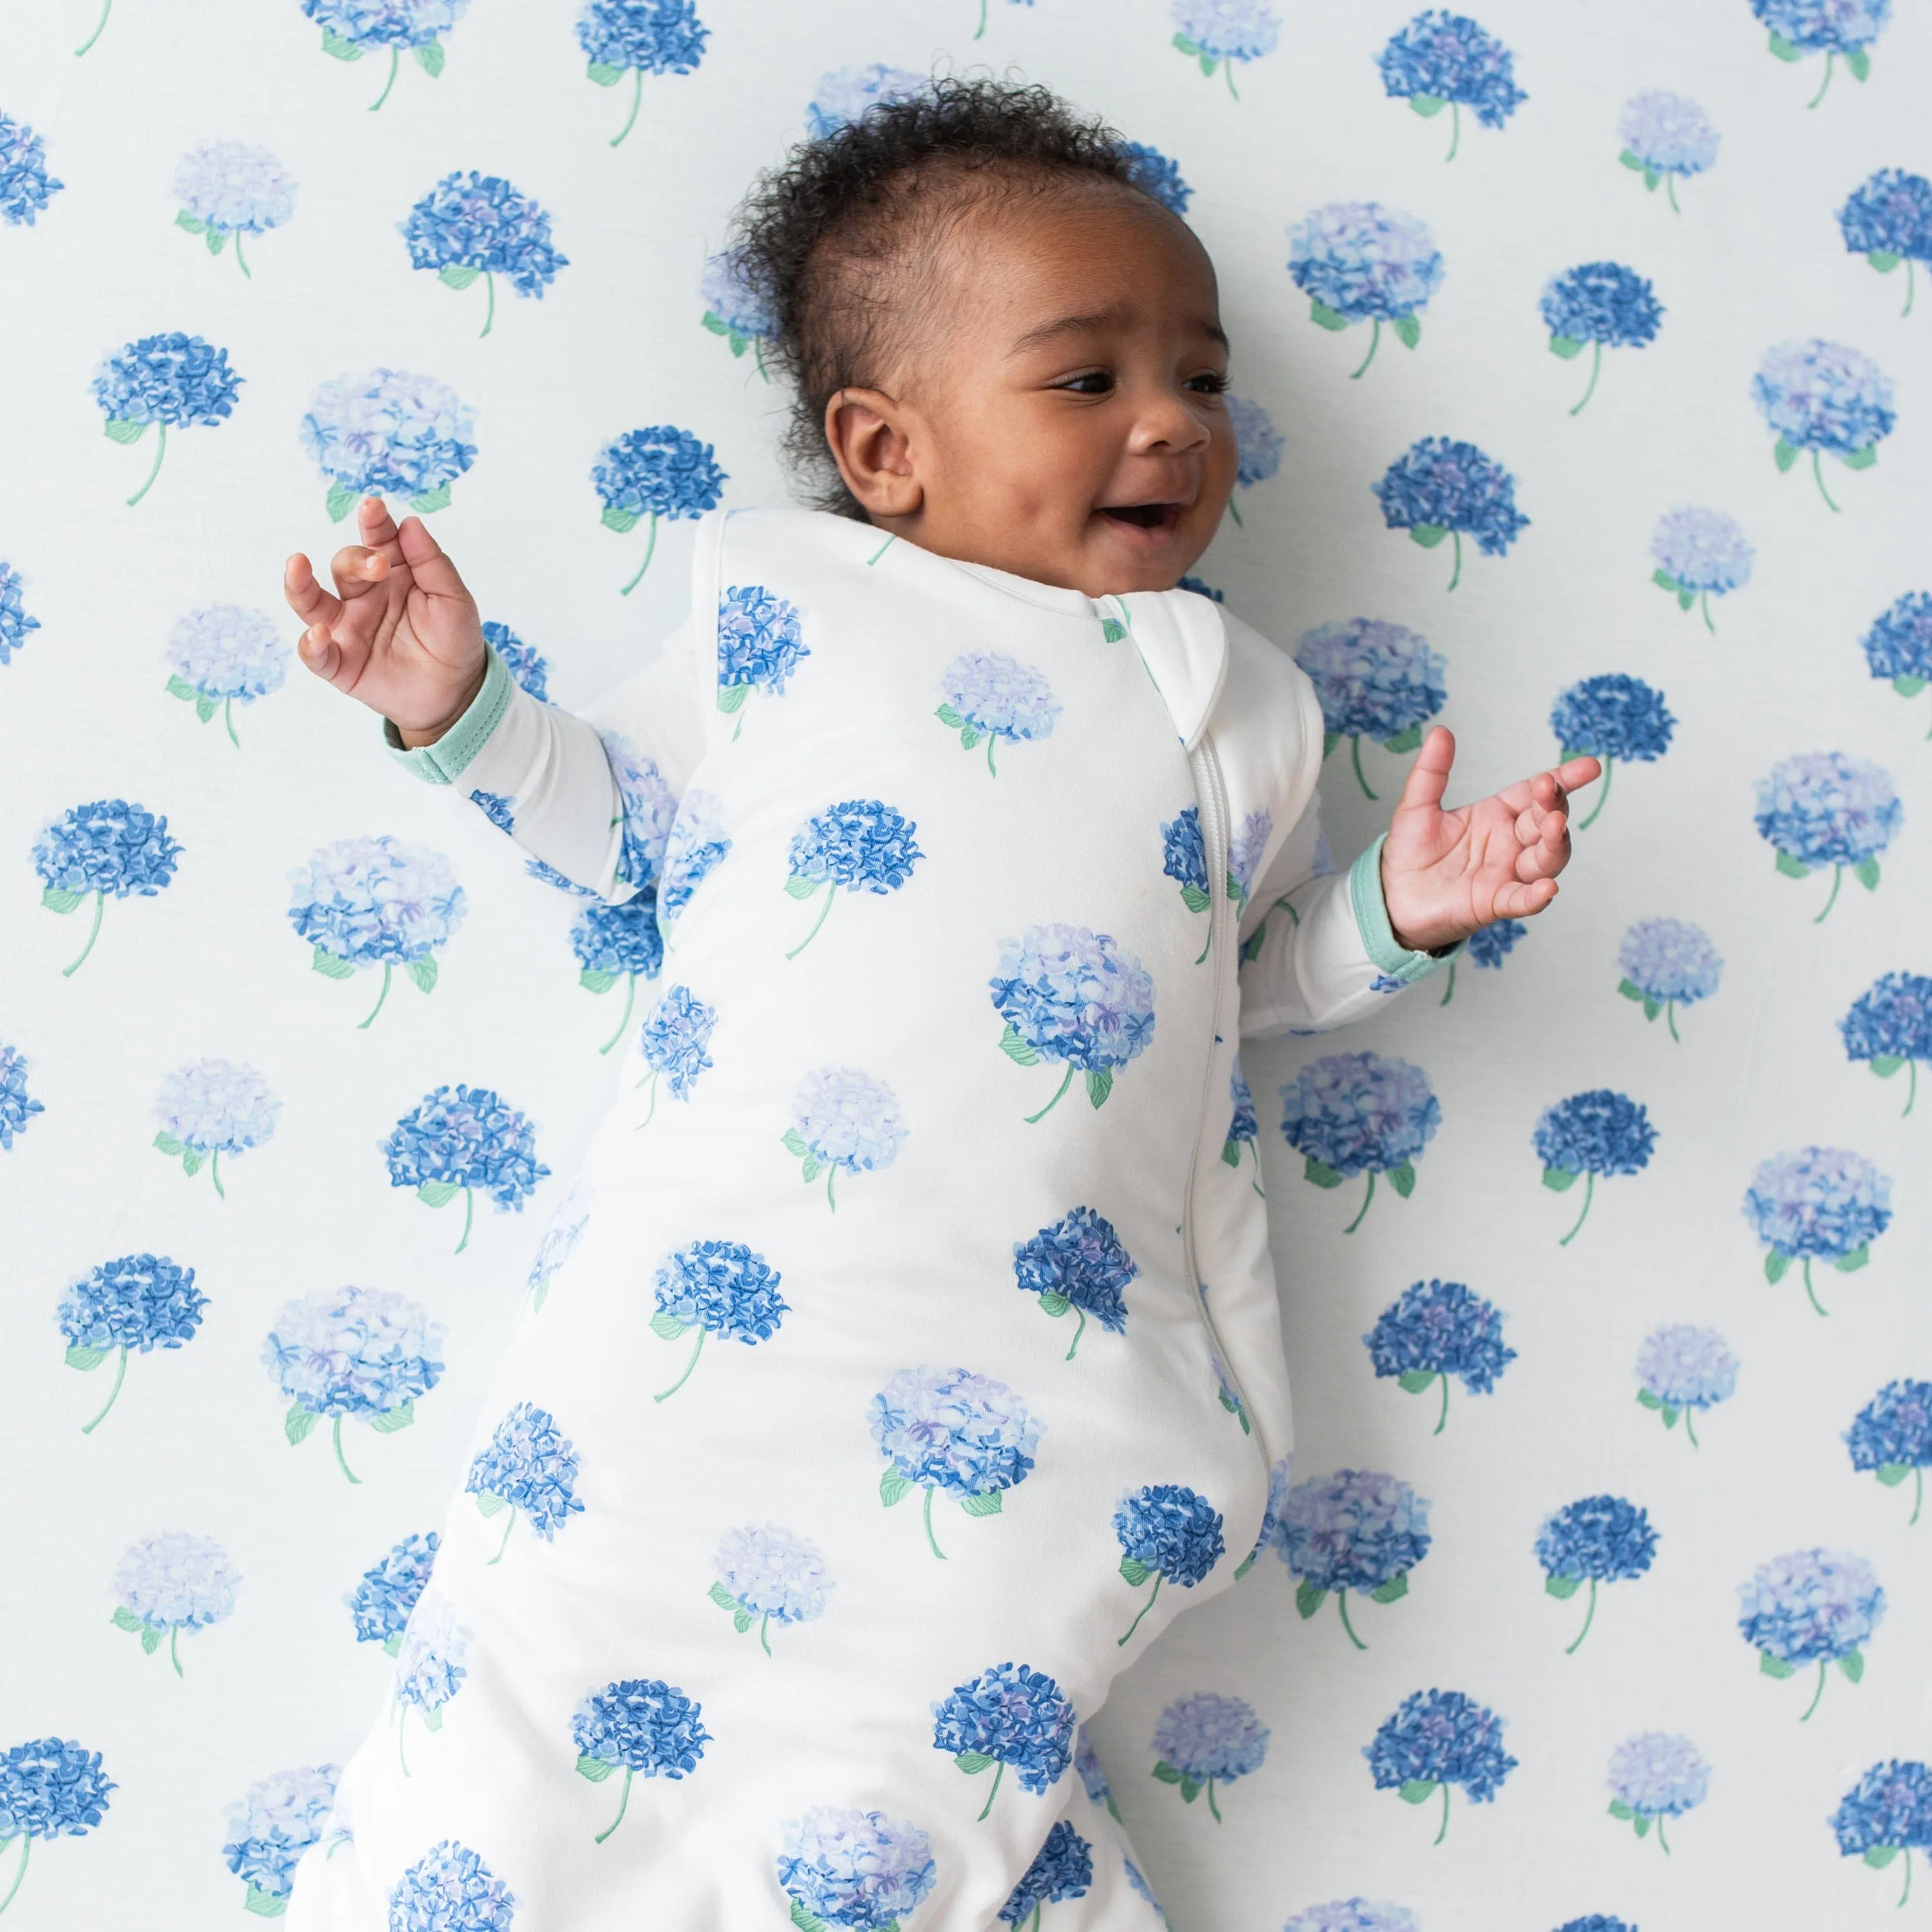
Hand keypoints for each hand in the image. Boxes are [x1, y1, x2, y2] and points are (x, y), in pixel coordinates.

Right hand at [283, 496, 485, 743]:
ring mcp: (348, 628)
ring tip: (297, 564)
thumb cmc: (454, 640)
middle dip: (357, 559)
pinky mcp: (341, 663)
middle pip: (344, 565)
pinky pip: (316, 653)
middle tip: (380, 565)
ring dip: (300, 583)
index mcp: (392, 573)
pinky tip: (318, 634)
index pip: (376, 540)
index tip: (373, 507)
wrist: (457, 693)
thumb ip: (432, 563)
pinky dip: (310, 644)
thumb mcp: (453, 599)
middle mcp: (363, 595)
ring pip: (310, 601)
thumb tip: (410, 523)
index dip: (373, 522)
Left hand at [1379, 726, 1600, 953]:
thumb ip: (1432, 772)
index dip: (1562, 779)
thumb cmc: (1411, 852)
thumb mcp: (1417, 807)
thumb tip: (1440, 731)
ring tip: (1555, 827)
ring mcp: (1506, 874)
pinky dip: (1536, 896)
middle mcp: (1509, 843)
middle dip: (1553, 806)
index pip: (1535, 793)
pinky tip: (1547, 889)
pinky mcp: (1494, 903)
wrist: (1392, 897)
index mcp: (1497, 815)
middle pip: (1545, 822)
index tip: (1590, 766)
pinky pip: (1522, 900)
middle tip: (1548, 790)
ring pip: (1545, 860)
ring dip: (1555, 845)